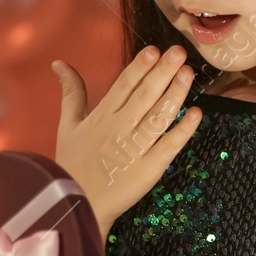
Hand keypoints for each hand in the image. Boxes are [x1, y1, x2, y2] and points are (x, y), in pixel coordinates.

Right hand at [50, 45, 202, 233]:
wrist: (77, 205)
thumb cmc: (73, 163)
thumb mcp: (68, 125)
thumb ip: (71, 92)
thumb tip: (59, 63)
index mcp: (101, 117)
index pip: (123, 86)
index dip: (139, 67)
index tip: (154, 50)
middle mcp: (118, 129)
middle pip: (144, 96)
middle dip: (162, 72)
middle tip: (179, 52)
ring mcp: (134, 150)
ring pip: (158, 117)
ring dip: (175, 94)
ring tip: (188, 73)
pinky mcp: (148, 170)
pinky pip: (169, 146)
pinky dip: (183, 130)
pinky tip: (196, 113)